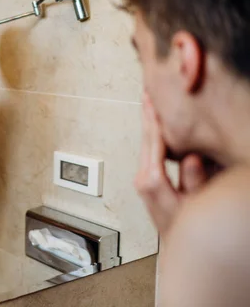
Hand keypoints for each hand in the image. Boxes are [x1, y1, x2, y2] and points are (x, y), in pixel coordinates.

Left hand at [134, 92, 209, 235]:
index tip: (152, 100)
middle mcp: (143, 179)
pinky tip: (157, 126)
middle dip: (147, 115)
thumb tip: (190, 158)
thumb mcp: (196, 205)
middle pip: (145, 139)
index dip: (154, 119)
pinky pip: (150, 151)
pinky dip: (153, 136)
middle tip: (148, 92)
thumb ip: (193, 181)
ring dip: (149, 123)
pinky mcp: (147, 182)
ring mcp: (143, 180)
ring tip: (150, 102)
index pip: (153, 142)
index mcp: (152, 181)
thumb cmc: (188, 228)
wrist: (178, 247)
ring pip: (146, 143)